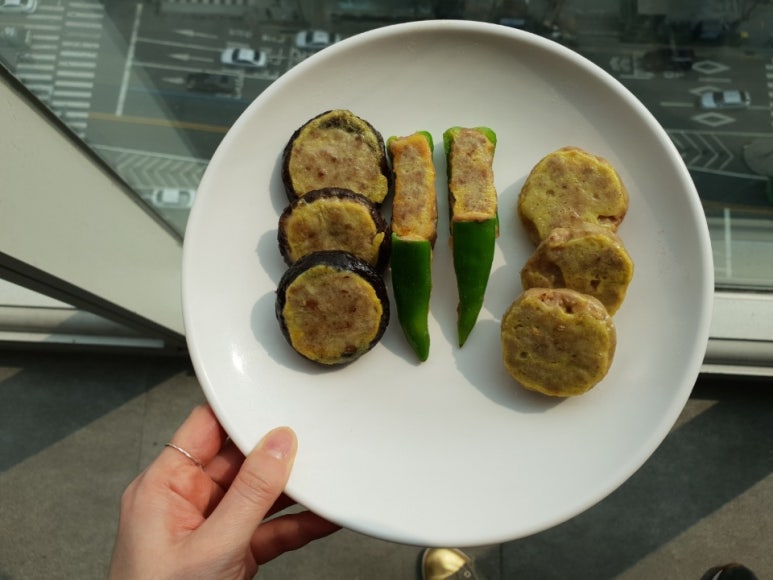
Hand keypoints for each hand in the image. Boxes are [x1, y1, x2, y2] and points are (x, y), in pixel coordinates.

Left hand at [108, 404, 339, 578]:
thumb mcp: (210, 549)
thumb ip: (249, 495)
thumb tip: (278, 446)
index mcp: (162, 487)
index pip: (203, 428)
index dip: (239, 412)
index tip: (275, 400)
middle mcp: (186, 502)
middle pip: (238, 459)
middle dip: (276, 451)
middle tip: (313, 440)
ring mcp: (210, 528)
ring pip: (259, 494)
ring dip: (294, 489)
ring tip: (327, 476)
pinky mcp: (232, 553)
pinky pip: (270, 528)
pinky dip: (297, 523)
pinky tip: (322, 516)